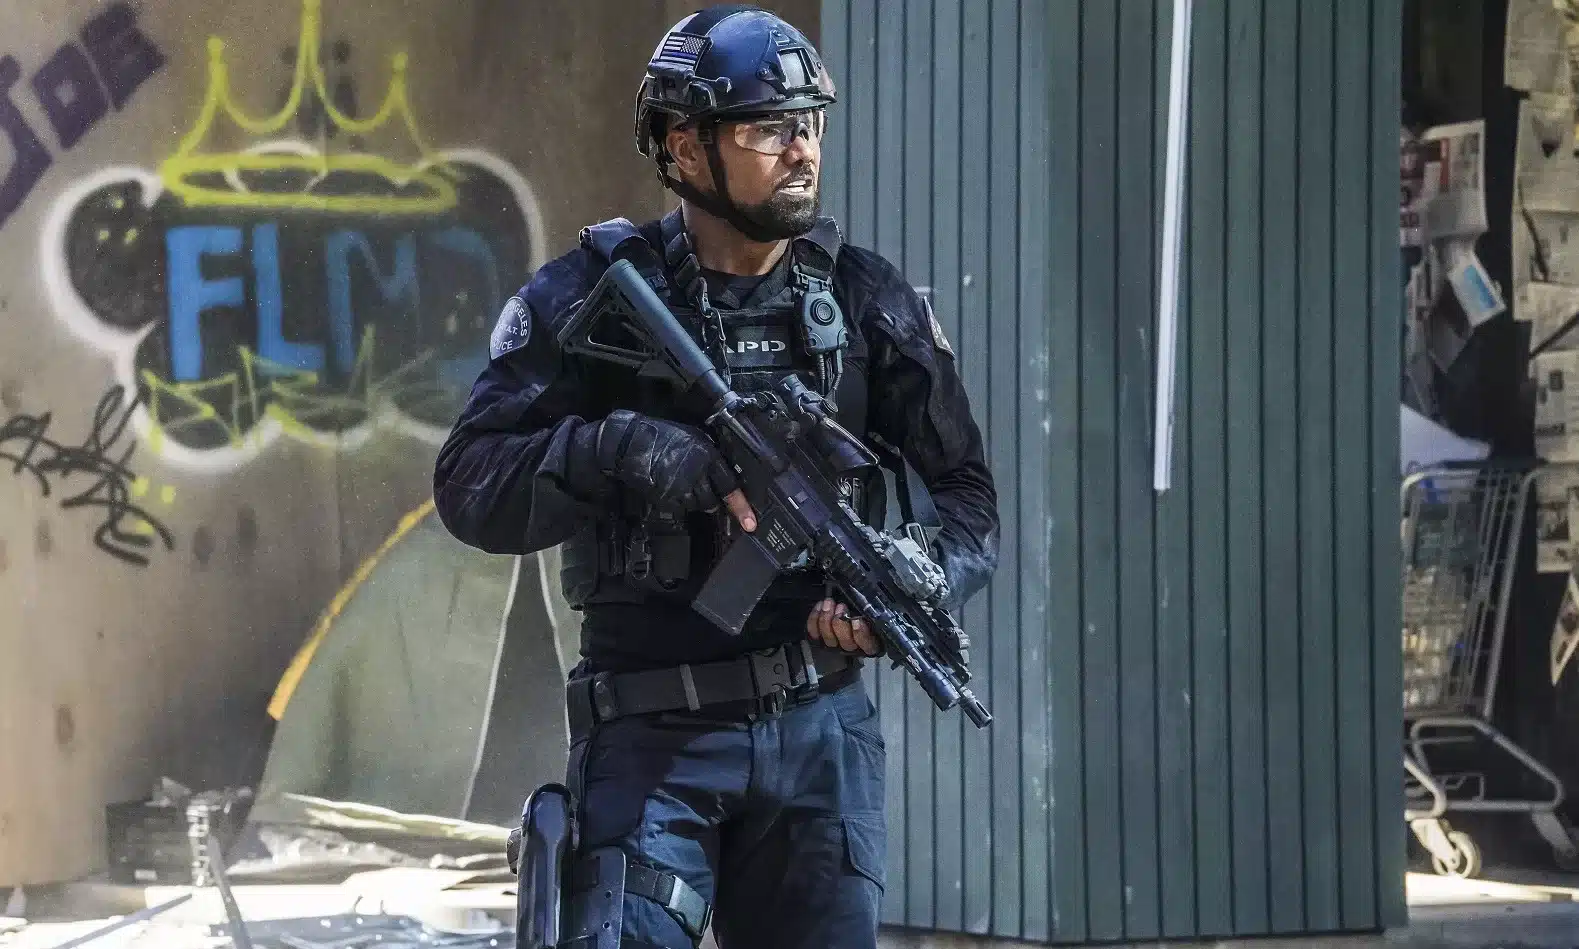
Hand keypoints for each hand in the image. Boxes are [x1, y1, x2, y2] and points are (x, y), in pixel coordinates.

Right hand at [595, 410, 753, 526]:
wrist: (631, 444)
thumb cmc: (661, 436)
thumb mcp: (694, 438)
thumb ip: (710, 455)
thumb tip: (723, 470)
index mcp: (707, 457)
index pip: (730, 486)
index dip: (741, 505)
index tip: (750, 521)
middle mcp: (696, 476)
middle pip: (714, 501)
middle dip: (713, 498)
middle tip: (703, 487)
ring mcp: (680, 490)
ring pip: (698, 505)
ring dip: (696, 498)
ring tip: (683, 480)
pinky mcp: (666, 500)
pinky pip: (681, 507)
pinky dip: (680, 501)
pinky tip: (672, 485)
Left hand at [807, 598, 879, 655]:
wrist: (845, 606)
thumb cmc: (861, 608)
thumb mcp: (869, 608)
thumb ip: (869, 610)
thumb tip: (867, 605)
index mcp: (870, 640)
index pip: (868, 644)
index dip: (861, 634)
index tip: (857, 620)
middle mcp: (852, 646)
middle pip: (847, 643)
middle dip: (841, 623)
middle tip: (841, 607)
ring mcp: (835, 644)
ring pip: (829, 639)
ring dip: (827, 619)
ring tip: (829, 604)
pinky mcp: (820, 638)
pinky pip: (815, 633)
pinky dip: (815, 619)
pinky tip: (820, 606)